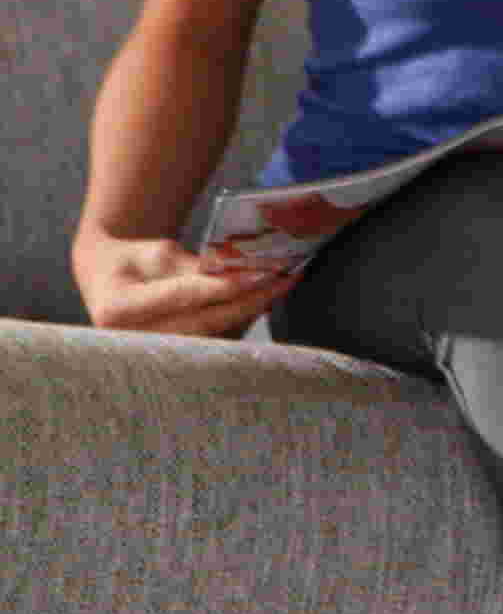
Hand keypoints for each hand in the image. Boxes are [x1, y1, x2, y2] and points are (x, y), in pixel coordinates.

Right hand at [72, 231, 297, 339]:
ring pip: (215, 336)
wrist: (107, 279)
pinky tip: (266, 300)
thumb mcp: (158, 254)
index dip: (222, 287)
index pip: (181, 297)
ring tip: (283, 285)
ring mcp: (151, 355)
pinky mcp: (173, 360)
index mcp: (117, 309)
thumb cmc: (133, 260)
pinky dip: (243, 321)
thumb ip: (195, 268)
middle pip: (203, 322)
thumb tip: (241, 272)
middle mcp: (132, 339)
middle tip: (285, 278)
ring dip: (251, 312)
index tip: (259, 274)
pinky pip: (216, 342)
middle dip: (248, 301)